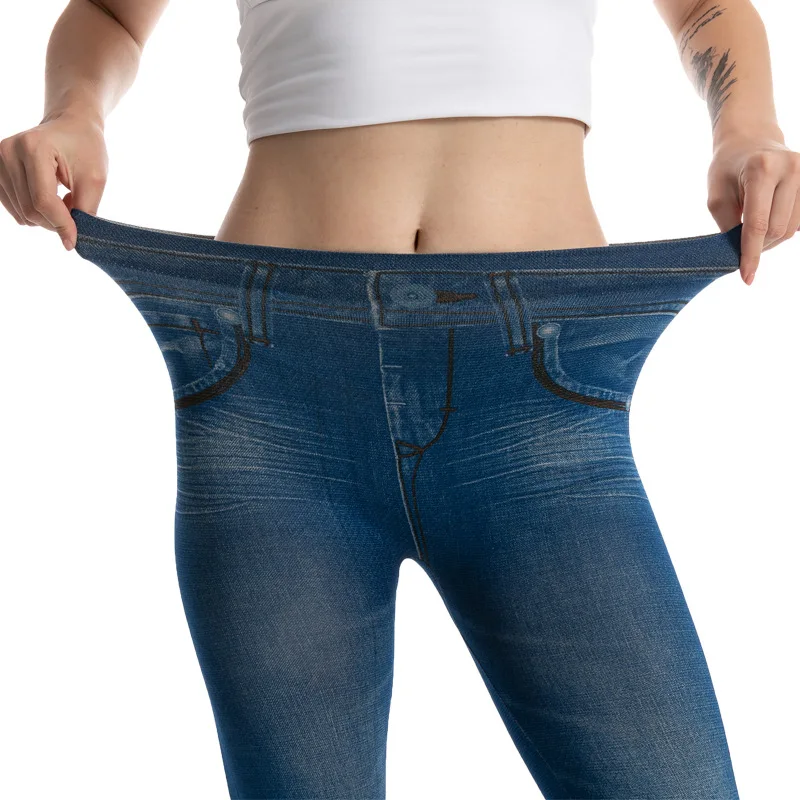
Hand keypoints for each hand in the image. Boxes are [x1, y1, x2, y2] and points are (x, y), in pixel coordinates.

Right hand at [0, 110, 107, 250]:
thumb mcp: (95, 179)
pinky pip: (15, 209)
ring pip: (21, 213)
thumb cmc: (85, 149)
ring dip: (46, 217)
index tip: (74, 240)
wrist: (70, 126)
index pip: (43, 200)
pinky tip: (48, 198)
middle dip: (55, 222)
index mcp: (33, 148)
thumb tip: (70, 242)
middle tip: (75, 214)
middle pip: (30, 210)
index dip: (61, 225)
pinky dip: (34, 213)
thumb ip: (84, 210)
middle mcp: (8, 152)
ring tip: (63, 199)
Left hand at [707, 130, 799, 284]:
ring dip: (772, 239)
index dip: (751, 255)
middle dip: (759, 246)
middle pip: (778, 229)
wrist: (750, 139)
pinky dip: (784, 228)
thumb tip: (740, 256)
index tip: (746, 277)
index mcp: (762, 169)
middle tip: (742, 245)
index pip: (758, 224)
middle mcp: (791, 168)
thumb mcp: (716, 197)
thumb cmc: (728, 170)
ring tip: (755, 230)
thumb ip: (728, 226)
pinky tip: (771, 219)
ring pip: (792, 228)